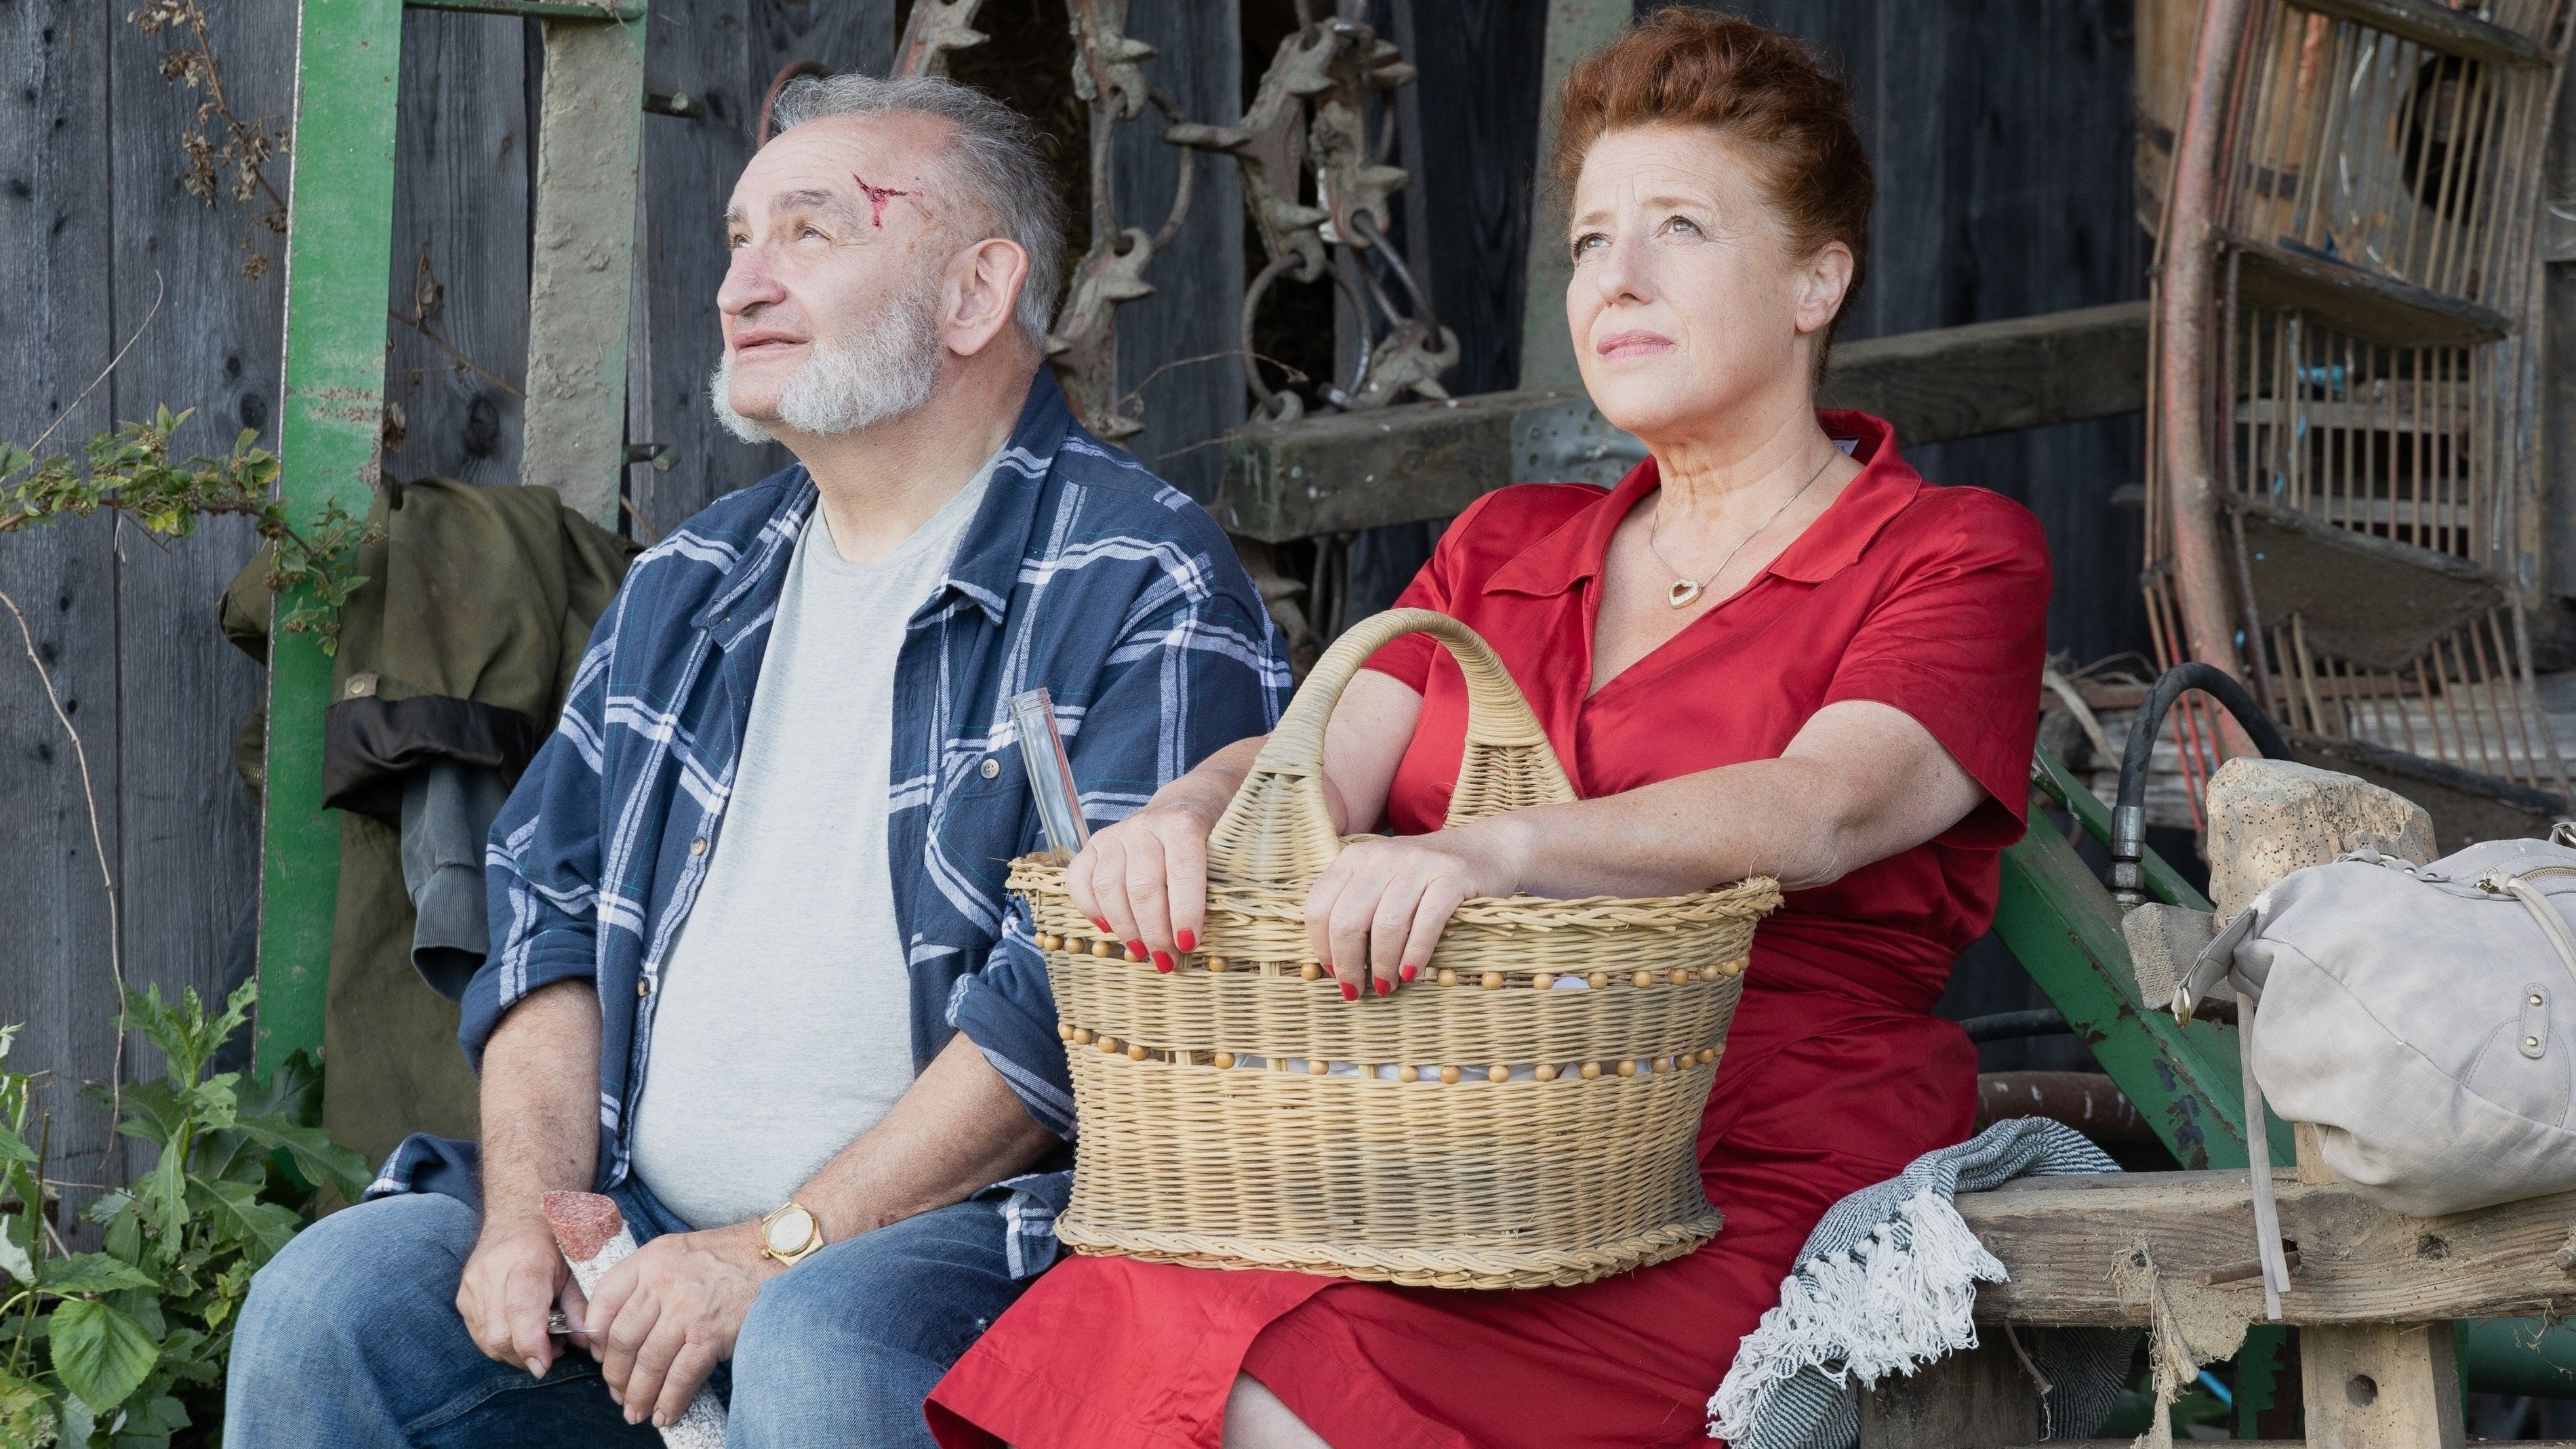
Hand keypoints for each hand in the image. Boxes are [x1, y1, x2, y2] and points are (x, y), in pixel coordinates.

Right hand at [458, 1209, 583, 1378]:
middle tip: (553, 1351)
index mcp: (525, 1261)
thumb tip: (585, 1341)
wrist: (518, 1217)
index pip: (520, 1312)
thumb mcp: (575, 1267)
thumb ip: (580, 1305)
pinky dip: (500, 1344)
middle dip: (525, 1355)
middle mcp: (492, 1273)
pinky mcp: (463, 1296)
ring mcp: (472, 1285)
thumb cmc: (554, 1243)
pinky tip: (520, 1333)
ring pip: (486, 1340)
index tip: (544, 1366)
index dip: (531, 1345)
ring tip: (540, 1340)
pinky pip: (478, 1334)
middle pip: (499, 1334)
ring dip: (514, 1353)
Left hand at [585, 1222, 780, 1427]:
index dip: (595, 1337)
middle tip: (618, 1394)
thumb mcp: (678, 1253)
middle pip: (623, 1339)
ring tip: (637, 1411)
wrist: (778, 1254)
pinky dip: (670, 1400)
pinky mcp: (712, 1333)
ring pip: (648, 1363)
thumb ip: (647, 1281)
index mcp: (651, 1258)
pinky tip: (665, 1414)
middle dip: (616, 1376)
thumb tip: (621, 1333)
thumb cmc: (729, 1256)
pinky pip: (681, 1376)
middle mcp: (663, 1281)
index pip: (604, 1301)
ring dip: (639, 1395)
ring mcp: (688, 1308)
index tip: (600, 1357)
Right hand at [1066, 780, 1232, 969]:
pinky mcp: (1094, 844)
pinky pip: (1079, 880)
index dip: (1185, 913)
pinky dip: (1090, 909)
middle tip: (1166, 960)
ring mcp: (1116, 834)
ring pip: (1109, 888)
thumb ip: (1218, 885)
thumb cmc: (1210, 837)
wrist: (1186, 803)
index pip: (1181, 872)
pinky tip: (1108, 929)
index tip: (1189, 945)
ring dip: (1126, 929)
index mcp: (1183, 823)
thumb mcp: (1226, 852)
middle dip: (1155, 932)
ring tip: (1142, 952)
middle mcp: (1145, 825)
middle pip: (1143, 887)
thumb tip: (1204, 939)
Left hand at [1307, 823, 1522, 997]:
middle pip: (1348, 920)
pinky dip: (1415, 954)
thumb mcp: (1382, 883)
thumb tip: (1331, 967)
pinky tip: (1411, 974)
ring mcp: (1417, 862)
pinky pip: (1426, 922)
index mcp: (1355, 857)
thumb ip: (1355, 910)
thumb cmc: (1425, 879)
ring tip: (1386, 987)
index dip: (1322, 948)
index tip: (1334, 974)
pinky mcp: (1452, 875)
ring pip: (1386, 925)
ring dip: (1382, 965)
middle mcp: (1381, 855)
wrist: (1487, 850)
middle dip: (1348, 965)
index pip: (1319, 907)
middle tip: (1356, 990)